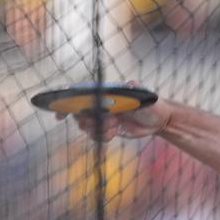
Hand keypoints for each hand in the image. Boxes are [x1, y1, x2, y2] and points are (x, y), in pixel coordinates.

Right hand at [54, 81, 174, 140]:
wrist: (160, 119)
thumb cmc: (152, 103)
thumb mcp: (144, 96)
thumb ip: (136, 90)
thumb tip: (131, 82)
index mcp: (105, 94)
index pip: (80, 96)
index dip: (66, 103)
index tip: (60, 113)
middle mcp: (101, 105)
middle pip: (80, 114)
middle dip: (87, 120)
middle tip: (106, 120)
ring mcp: (103, 118)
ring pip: (88, 127)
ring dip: (99, 129)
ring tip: (115, 126)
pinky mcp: (108, 130)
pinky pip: (97, 136)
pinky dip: (103, 136)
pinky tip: (115, 133)